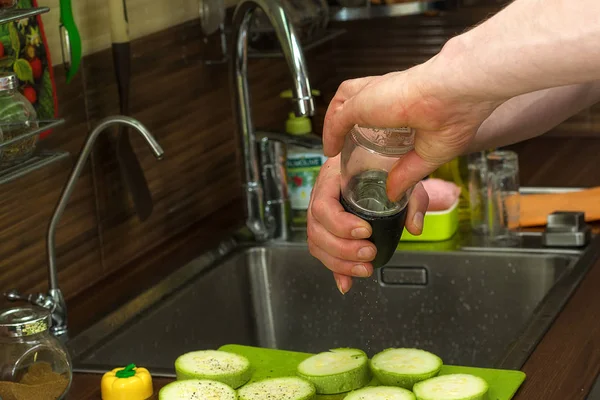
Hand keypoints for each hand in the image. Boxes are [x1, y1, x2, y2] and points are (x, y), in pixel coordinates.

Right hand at [307, 156, 428, 293]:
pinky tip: (347, 281)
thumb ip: (411, 200)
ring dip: (340, 262)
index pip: (323, 205)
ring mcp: (320, 215)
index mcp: (331, 178)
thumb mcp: (400, 177)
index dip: (341, 223)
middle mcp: (320, 197)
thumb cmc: (380, 168)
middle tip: (369, 253)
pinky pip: (323, 253)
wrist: (373, 167)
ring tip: (365, 268)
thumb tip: (414, 227)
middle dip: (343, 248)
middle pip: (316, 229)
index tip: (365, 231)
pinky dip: (336, 269)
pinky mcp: (326, 231)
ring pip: (316, 244)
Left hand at [322, 59, 502, 199]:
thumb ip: (408, 174)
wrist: (458, 94)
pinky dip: (331, 132)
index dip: (370, 124)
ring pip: (344, 102)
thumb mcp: (428, 154)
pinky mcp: (362, 102)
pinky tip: (330, 148)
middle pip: (357, 101)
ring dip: (336, 123)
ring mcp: (373, 96)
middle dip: (347, 120)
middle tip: (345, 145)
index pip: (379, 108)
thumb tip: (394, 194)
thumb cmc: (456, 114)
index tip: (365, 147)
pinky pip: (338, 117)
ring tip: (334, 144)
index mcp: (405, 101)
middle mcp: (386, 94)